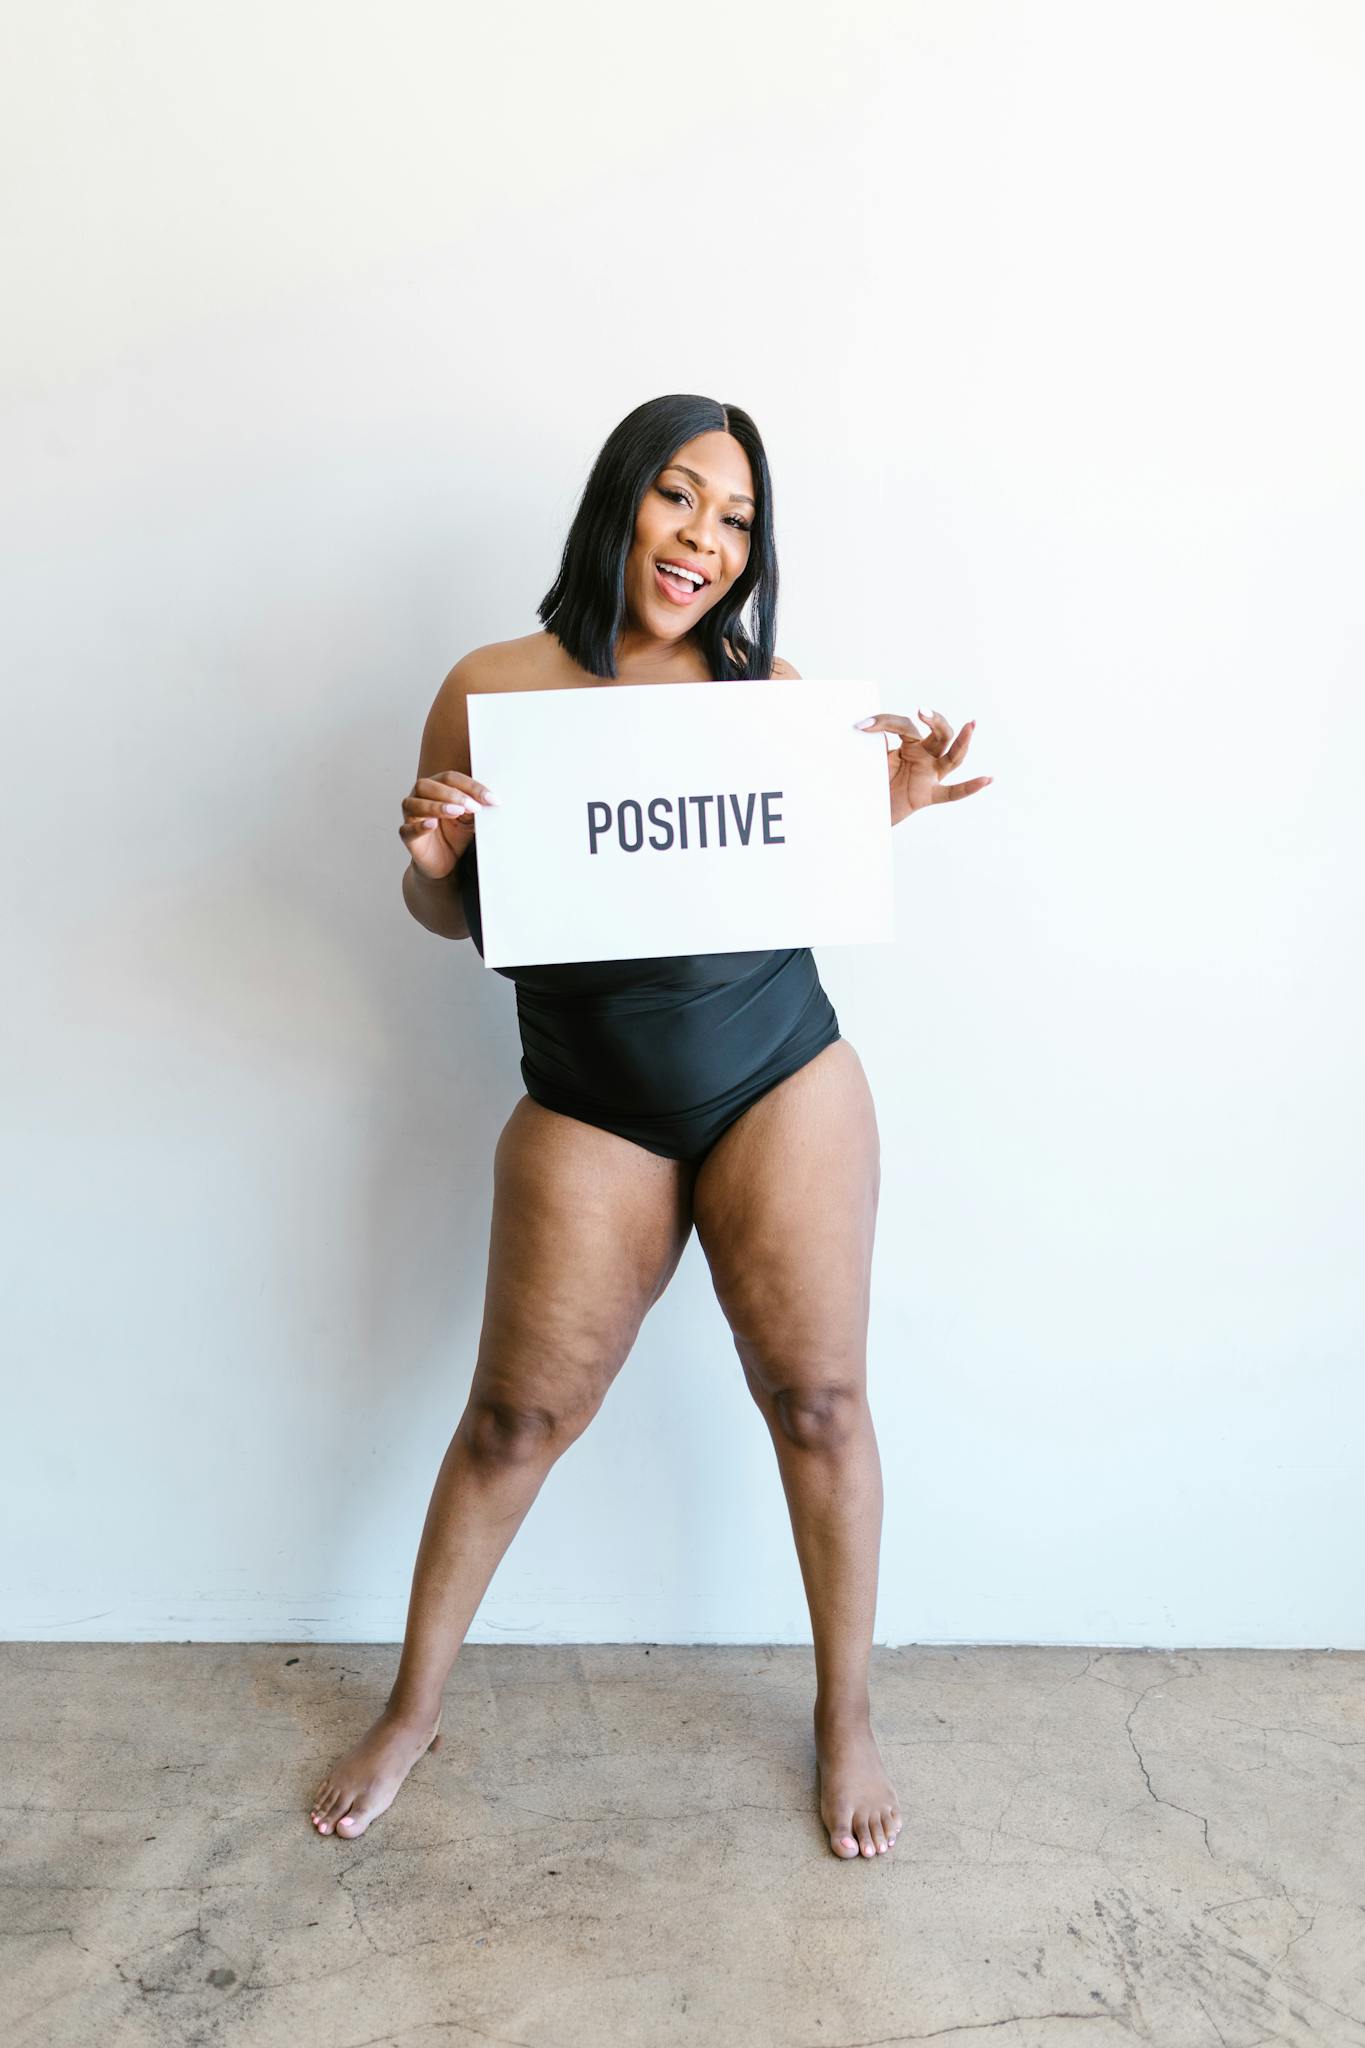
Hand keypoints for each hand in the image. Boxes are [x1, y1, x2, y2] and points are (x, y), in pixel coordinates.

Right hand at [399, 771, 497, 878]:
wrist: (444, 862)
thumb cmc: (454, 835)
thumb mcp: (470, 819)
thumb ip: (475, 808)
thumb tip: (489, 800)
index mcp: (436, 787)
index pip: (451, 778)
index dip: (471, 786)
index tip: (491, 799)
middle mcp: (419, 797)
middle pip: (428, 785)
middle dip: (453, 794)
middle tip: (473, 806)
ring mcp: (411, 816)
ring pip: (415, 803)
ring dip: (437, 806)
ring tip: (457, 812)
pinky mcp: (407, 835)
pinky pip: (408, 829)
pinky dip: (420, 826)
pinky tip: (432, 824)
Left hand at [855, 707, 990, 825]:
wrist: (868, 810)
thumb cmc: (873, 781)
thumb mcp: (871, 758)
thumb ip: (872, 743)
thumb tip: (864, 726)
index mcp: (910, 744)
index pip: (905, 725)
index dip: (885, 722)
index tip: (862, 725)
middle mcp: (925, 756)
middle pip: (940, 734)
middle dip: (935, 721)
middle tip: (922, 711)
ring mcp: (930, 775)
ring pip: (952, 757)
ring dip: (962, 742)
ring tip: (971, 724)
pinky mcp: (929, 795)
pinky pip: (953, 792)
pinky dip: (970, 787)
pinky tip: (988, 779)